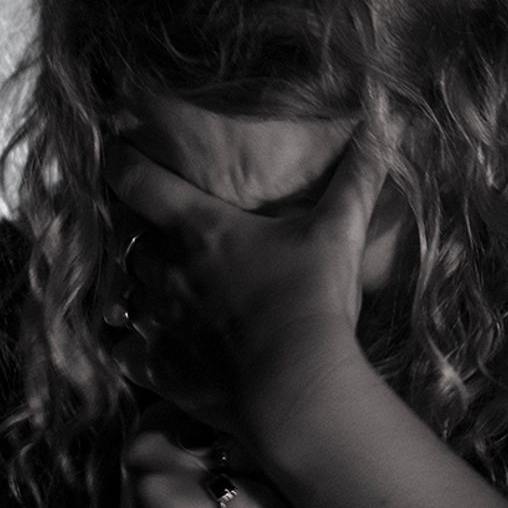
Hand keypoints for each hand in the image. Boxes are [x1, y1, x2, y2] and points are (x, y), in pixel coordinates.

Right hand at [97, 401, 300, 507]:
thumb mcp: (206, 487)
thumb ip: (240, 455)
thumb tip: (310, 447)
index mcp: (161, 423)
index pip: (247, 421)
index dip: (276, 460)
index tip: (280, 488)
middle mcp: (150, 448)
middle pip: (256, 457)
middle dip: (280, 501)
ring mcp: (152, 493)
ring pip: (254, 502)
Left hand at [100, 113, 396, 450]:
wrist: (297, 389)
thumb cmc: (313, 302)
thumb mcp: (339, 232)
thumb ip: (357, 175)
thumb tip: (388, 118)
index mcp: (199, 229)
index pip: (136, 180)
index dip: (122, 162)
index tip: (120, 155)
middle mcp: (164, 269)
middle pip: (130, 239)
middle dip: (143, 236)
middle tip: (163, 236)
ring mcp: (156, 321)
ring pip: (126, 292)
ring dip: (139, 289)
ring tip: (164, 293)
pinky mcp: (157, 368)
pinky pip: (124, 349)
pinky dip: (132, 345)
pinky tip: (152, 345)